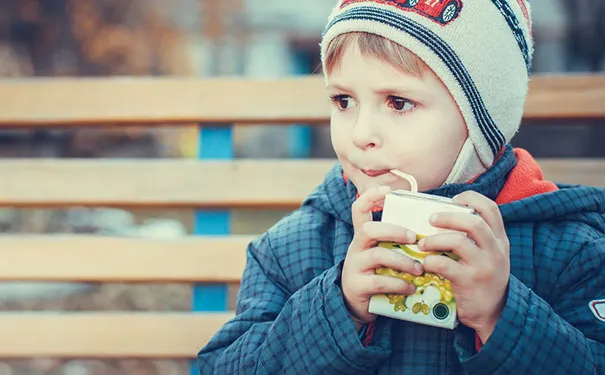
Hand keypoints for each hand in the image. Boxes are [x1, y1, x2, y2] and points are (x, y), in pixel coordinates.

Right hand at [341, 186, 423, 329]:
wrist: (357, 305)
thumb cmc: (377, 274)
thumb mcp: (383, 254)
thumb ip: (397, 243)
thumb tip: (431, 232)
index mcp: (363, 237)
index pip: (358, 209)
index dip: (370, 197)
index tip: (387, 190)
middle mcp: (356, 248)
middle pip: (368, 229)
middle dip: (394, 230)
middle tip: (415, 238)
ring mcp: (354, 266)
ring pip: (377, 256)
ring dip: (403, 260)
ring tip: (420, 269)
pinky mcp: (357, 286)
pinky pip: (379, 282)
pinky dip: (399, 284)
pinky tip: (412, 288)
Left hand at [419, 191, 509, 342]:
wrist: (495, 314)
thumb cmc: (485, 279)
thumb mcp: (490, 255)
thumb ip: (478, 237)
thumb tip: (445, 216)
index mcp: (500, 239)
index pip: (491, 208)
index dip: (470, 198)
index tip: (453, 200)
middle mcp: (495, 250)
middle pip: (473, 222)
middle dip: (447, 216)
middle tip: (430, 219)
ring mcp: (484, 266)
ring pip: (459, 241)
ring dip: (435, 239)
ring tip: (422, 244)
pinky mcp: (470, 282)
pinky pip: (446, 265)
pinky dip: (431, 261)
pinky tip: (426, 263)